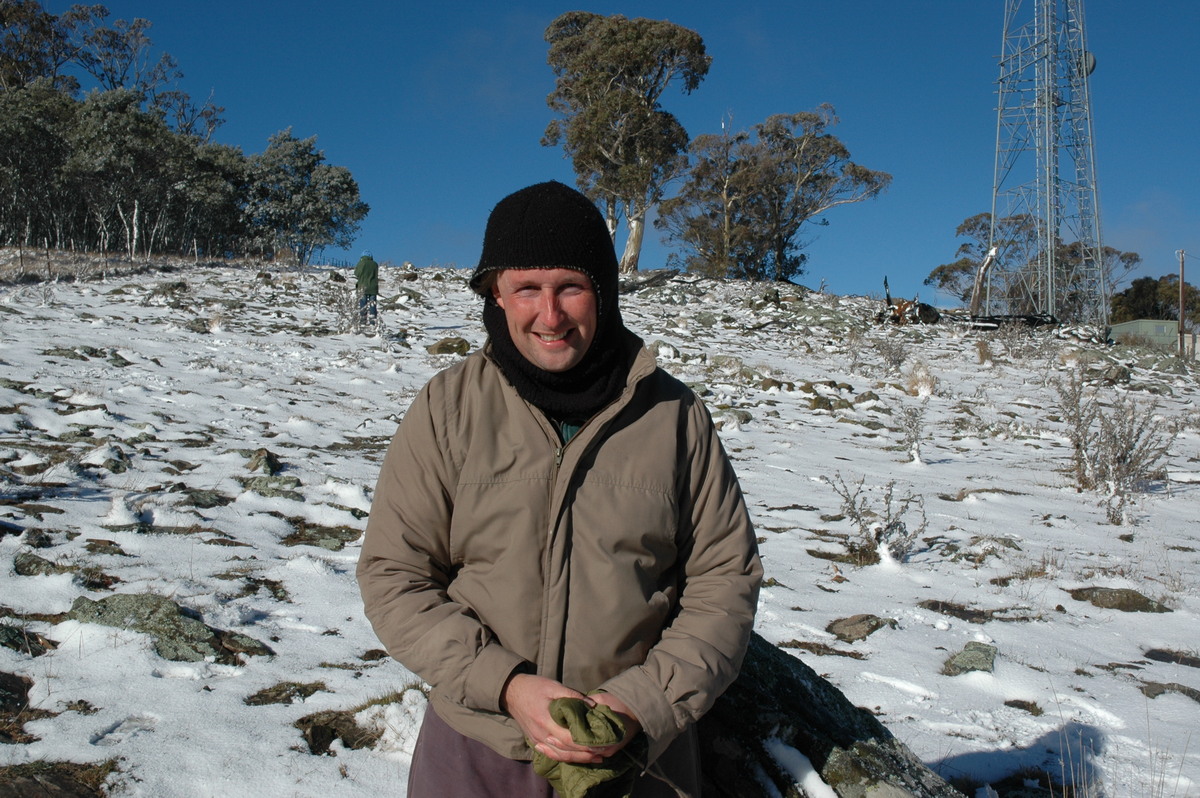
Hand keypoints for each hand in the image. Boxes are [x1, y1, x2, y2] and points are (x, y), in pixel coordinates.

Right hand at [502, 674, 635, 763]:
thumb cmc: (534, 686)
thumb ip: (573, 696)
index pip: (569, 739)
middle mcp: (541, 734)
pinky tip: (576, 757)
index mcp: (546, 720)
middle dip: (586, 754)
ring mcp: (536, 740)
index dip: (586, 744)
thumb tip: (592, 705)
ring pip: (559, 755)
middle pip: (566, 751)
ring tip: (595, 758)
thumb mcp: (554, 686)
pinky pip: (551, 753)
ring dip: (577, 758)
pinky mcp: (534, 740)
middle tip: (604, 753)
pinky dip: (564, 757)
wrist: (511, 692)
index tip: (602, 744)